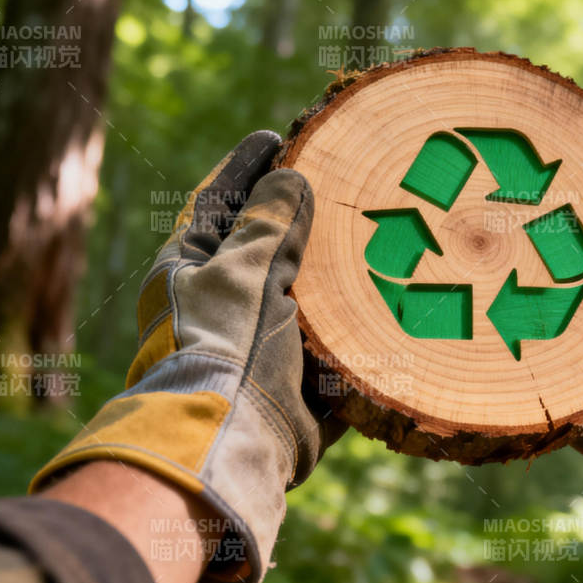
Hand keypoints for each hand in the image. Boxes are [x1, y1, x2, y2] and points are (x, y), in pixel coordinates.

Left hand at [31, 130, 345, 582]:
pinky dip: (358, 340)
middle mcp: (219, 309)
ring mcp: (258, 351)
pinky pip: (333, 356)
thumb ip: (271, 222)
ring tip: (383, 236)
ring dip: (340, 279)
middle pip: (266, 251)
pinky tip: (395, 308)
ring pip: (305, 302)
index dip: (248, 168)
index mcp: (186, 272)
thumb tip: (290, 176)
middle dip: (303, 221)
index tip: (277, 136)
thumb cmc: (224, 344)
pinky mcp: (296, 391)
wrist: (229, 445)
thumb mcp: (245, 269)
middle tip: (344, 179)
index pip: (219, 203)